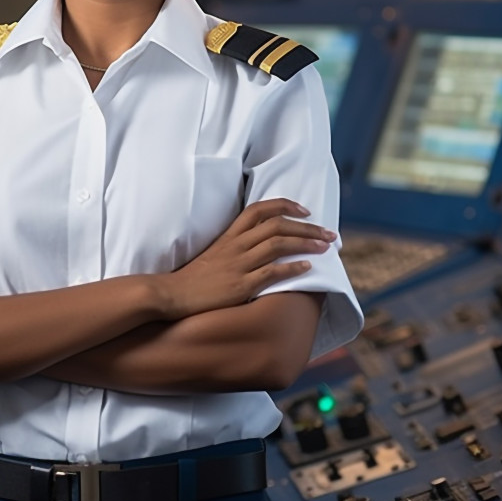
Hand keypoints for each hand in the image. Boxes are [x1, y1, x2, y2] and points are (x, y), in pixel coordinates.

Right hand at [157, 198, 335, 319]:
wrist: (172, 294)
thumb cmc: (194, 278)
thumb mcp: (215, 253)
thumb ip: (236, 246)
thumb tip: (261, 244)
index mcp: (229, 235)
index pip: (259, 210)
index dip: (285, 206)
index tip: (305, 211)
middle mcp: (236, 245)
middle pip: (276, 225)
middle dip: (307, 227)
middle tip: (329, 233)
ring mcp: (238, 264)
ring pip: (277, 245)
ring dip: (305, 243)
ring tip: (325, 246)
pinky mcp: (240, 285)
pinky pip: (270, 273)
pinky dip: (291, 268)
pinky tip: (307, 267)